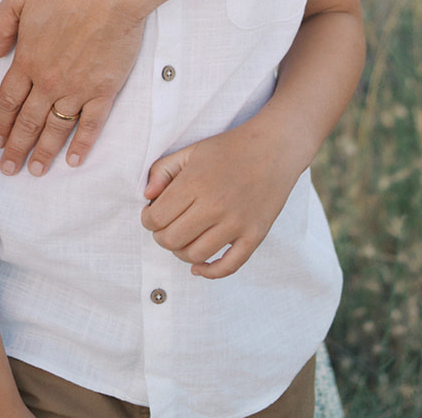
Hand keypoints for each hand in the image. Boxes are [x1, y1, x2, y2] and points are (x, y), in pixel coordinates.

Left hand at [0, 0, 143, 176]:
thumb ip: (1, 23)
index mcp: (27, 60)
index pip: (9, 101)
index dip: (1, 124)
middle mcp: (49, 81)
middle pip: (28, 122)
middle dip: (17, 148)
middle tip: (10, 170)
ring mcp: (77, 89)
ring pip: (56, 129)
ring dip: (44, 152)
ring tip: (36, 171)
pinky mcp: (104, 90)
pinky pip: (90, 125)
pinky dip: (82, 145)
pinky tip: (74, 160)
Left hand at [141, 115, 301, 277]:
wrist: (274, 148)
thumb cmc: (229, 148)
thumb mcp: (191, 151)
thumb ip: (163, 170)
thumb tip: (147, 197)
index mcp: (195, 183)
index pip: (157, 218)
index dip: (148, 220)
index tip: (152, 214)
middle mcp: (214, 206)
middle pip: (172, 240)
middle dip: (161, 237)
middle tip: (165, 227)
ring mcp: (236, 223)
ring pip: (196, 255)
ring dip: (181, 253)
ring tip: (182, 240)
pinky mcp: (255, 236)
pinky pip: (229, 266)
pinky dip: (209, 273)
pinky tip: (198, 267)